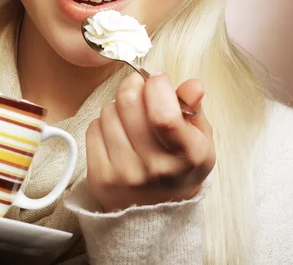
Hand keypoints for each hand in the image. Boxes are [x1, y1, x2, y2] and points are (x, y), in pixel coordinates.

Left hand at [86, 73, 214, 211]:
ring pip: (108, 111)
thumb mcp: (199, 140)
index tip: (158, 80)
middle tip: (140, 88)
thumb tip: (192, 84)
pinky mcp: (99, 177)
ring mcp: (124, 174)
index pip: (163, 114)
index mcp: (187, 155)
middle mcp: (154, 168)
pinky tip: (118, 134)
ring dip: (118, 105)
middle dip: (134, 85)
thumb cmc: (179, 168)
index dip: (157, 87)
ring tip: (131, 118)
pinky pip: (93, 128)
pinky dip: (104, 123)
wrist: (156, 213)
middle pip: (128, 103)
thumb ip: (194, 108)